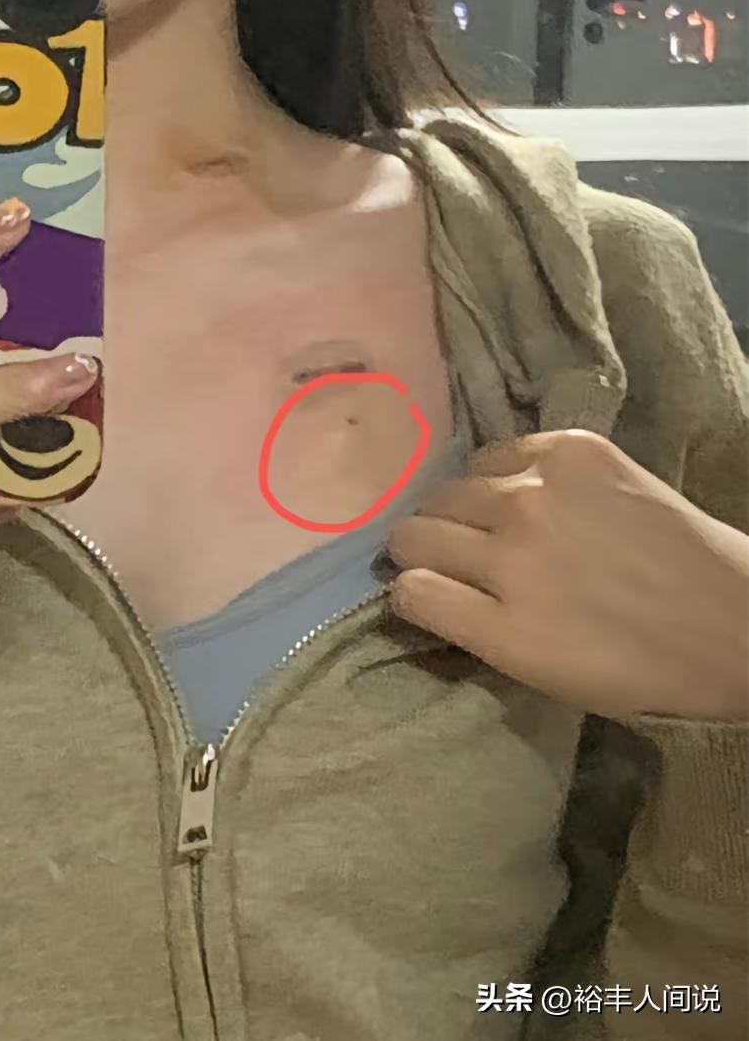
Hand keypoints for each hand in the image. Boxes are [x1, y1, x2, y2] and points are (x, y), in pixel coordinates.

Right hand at [386, 429, 748, 719]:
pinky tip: (531, 492)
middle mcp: (509, 549)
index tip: (428, 590)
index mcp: (501, 622)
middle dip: (424, 547)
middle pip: (413, 530)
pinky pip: (497, 451)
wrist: (734, 616)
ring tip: (496, 524)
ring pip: (447, 487)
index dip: (411, 590)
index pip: (406, 587)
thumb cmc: (635, 664)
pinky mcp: (573, 449)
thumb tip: (412, 586)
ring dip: (460, 509)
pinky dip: (502, 473)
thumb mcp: (538, 672)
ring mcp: (538, 490)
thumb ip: (466, 627)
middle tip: (461, 558)